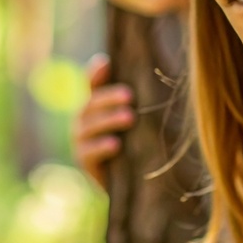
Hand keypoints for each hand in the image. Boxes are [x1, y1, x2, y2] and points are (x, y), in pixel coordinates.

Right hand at [73, 54, 134, 187]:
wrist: (130, 180)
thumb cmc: (138, 141)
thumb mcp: (140, 119)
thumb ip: (141, 100)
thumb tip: (161, 78)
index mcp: (97, 103)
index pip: (93, 83)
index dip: (96, 72)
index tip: (105, 62)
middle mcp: (85, 118)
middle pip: (91, 102)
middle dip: (110, 98)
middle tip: (129, 96)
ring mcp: (81, 139)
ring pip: (88, 125)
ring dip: (109, 120)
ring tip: (130, 117)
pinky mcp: (83, 160)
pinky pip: (88, 151)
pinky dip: (101, 146)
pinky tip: (116, 144)